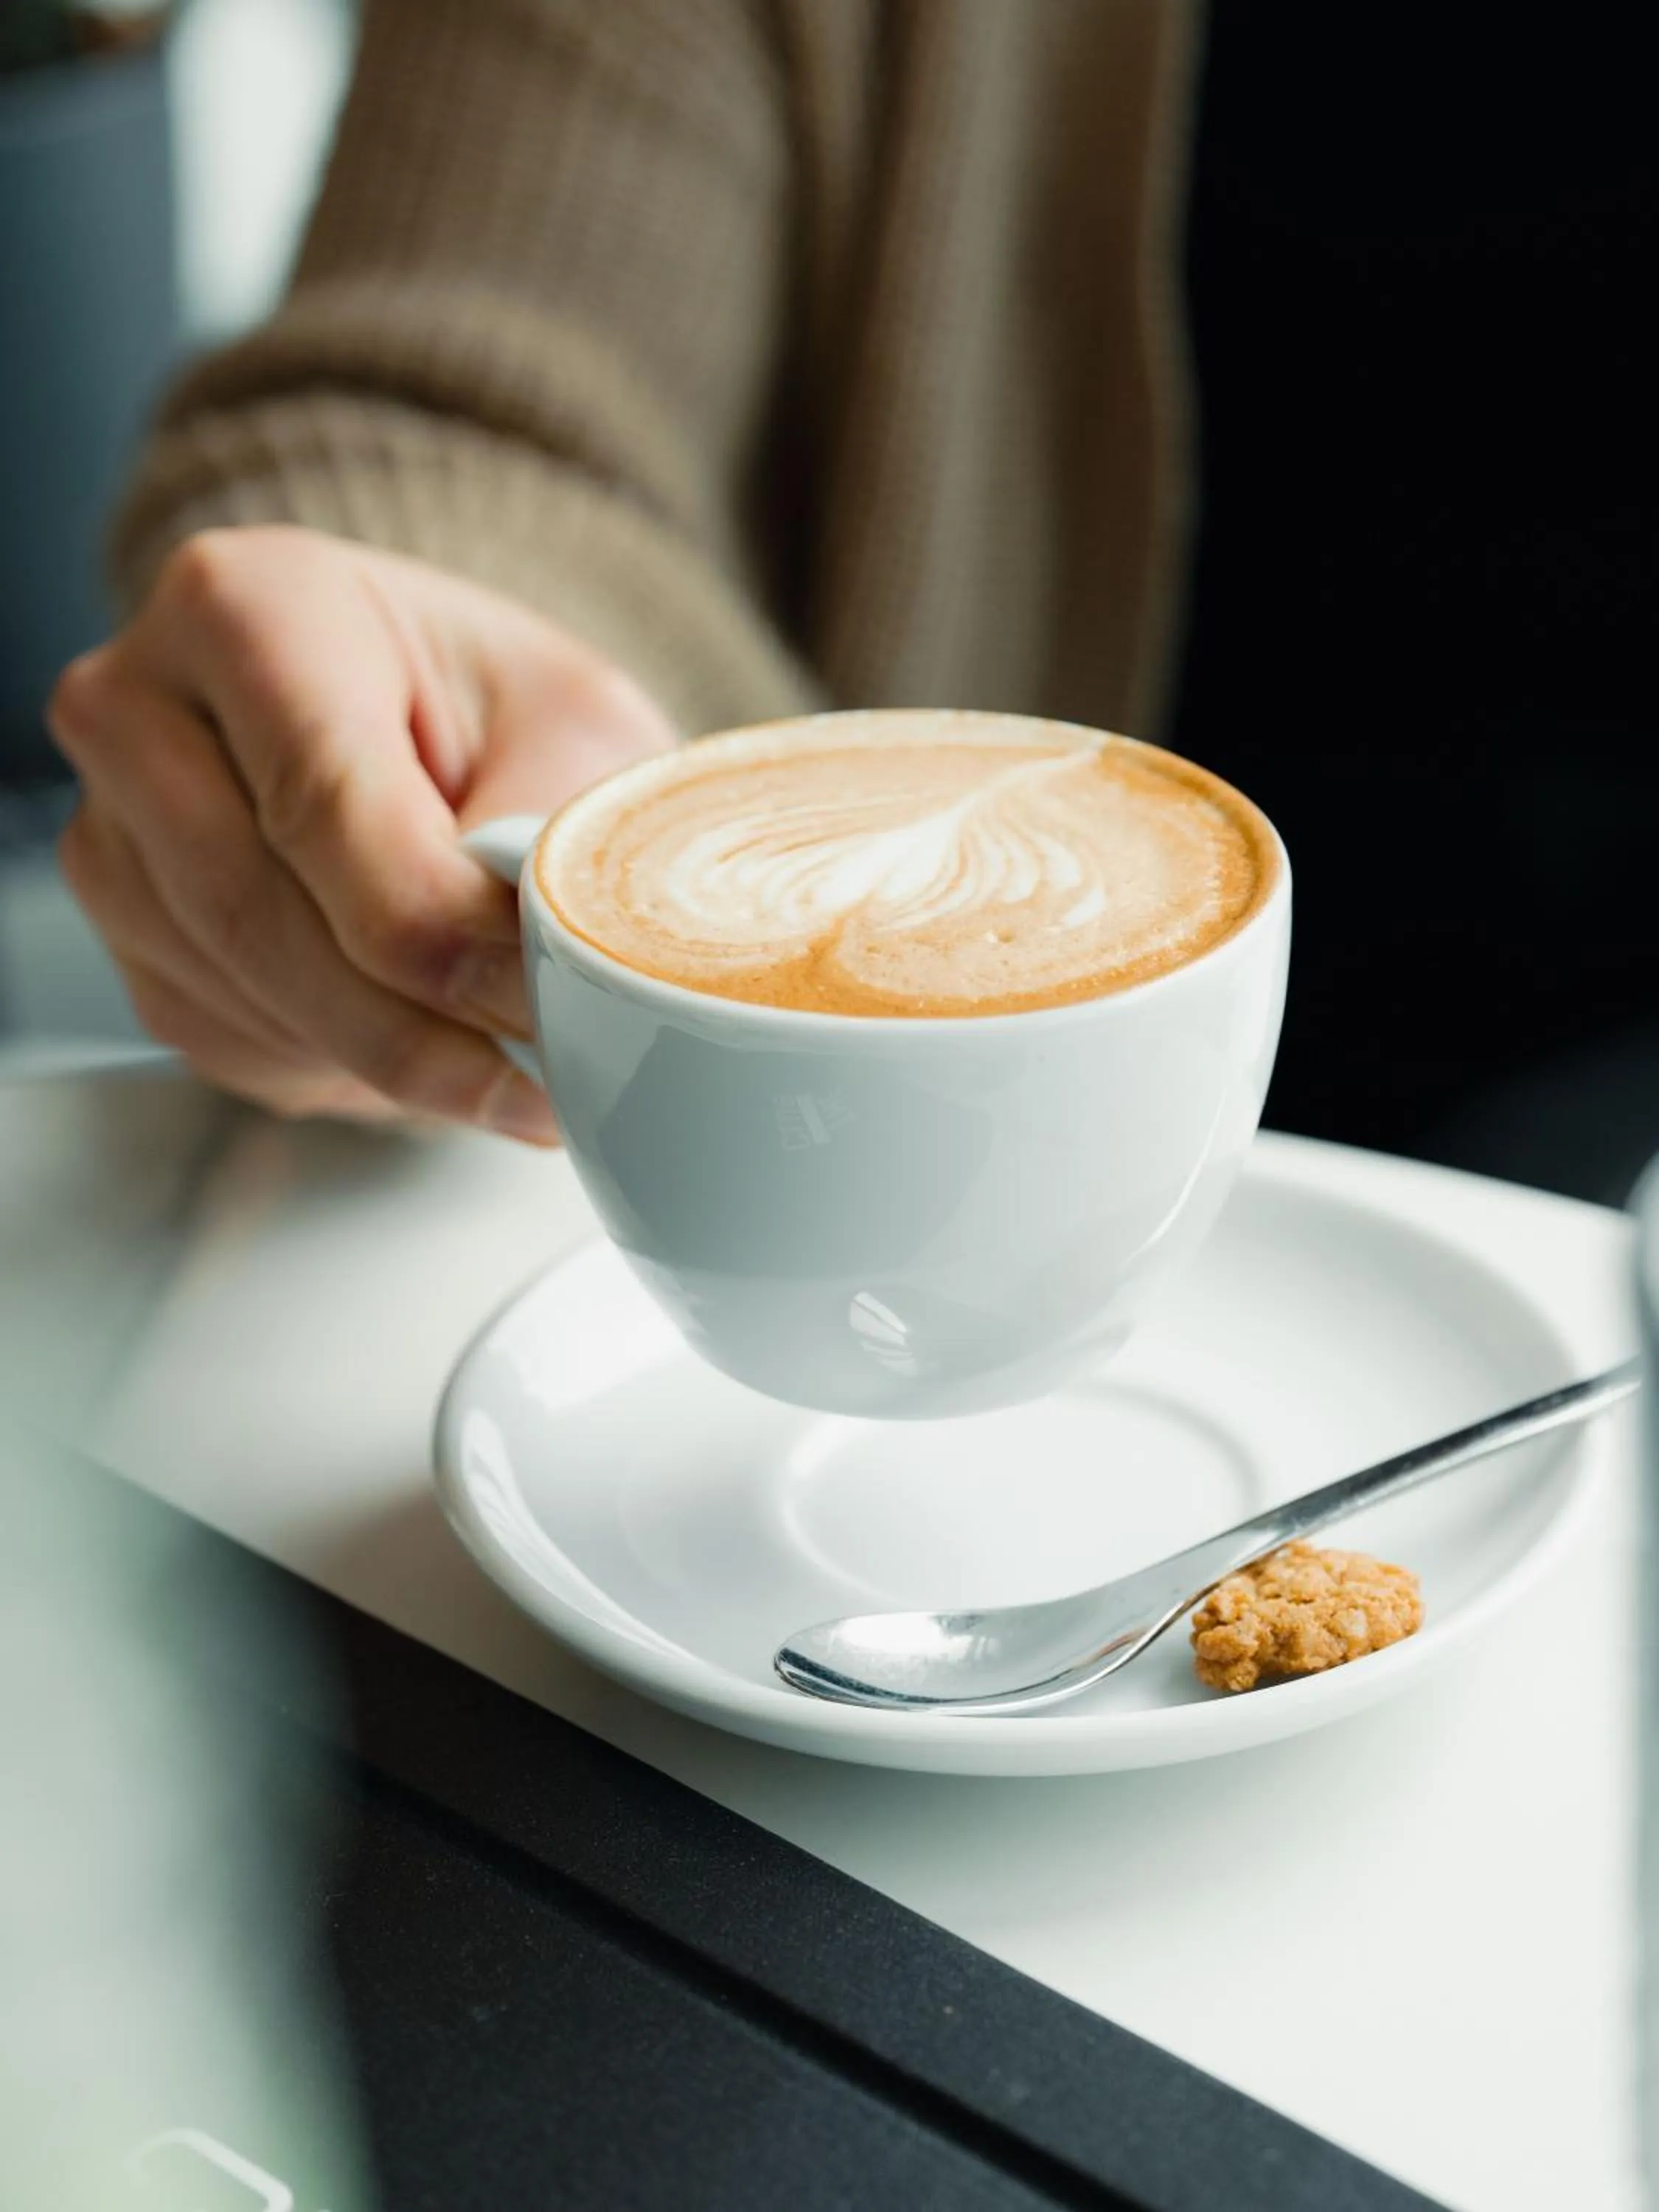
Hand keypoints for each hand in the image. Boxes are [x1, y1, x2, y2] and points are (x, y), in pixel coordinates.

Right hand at [50, 527, 675, 1141]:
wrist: (437, 725)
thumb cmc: (502, 712)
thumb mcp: (576, 733)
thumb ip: (558, 843)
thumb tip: (557, 972)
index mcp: (246, 607)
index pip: (325, 807)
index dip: (442, 936)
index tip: (546, 1003)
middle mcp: (137, 706)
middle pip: (261, 918)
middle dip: (417, 1026)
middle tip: (539, 1073)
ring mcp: (111, 828)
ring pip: (245, 1000)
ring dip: (387, 1060)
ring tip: (502, 1057)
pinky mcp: (127, 935)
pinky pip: (229, 1043)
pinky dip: (341, 1069)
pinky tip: (419, 1034)